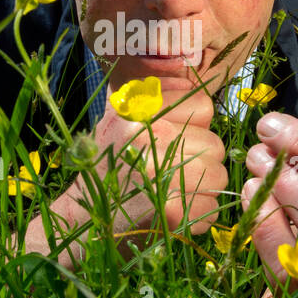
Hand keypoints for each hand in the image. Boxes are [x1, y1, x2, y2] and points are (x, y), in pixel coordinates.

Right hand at [25, 75, 226, 267]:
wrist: (79, 220)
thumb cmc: (105, 167)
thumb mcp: (120, 120)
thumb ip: (154, 100)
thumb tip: (193, 78)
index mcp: (137, 109)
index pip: (204, 107)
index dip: (197, 127)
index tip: (177, 142)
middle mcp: (147, 136)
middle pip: (214, 145)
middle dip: (203, 162)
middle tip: (173, 174)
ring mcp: (159, 174)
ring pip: (218, 177)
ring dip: (203, 190)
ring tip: (172, 193)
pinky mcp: (170, 210)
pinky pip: (211, 207)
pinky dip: (198, 215)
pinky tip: (171, 213)